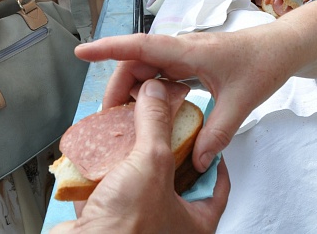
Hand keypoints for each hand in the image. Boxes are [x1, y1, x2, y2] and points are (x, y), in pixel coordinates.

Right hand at [50, 79, 230, 233]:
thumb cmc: (126, 230)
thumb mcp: (150, 164)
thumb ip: (155, 125)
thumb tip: (156, 95)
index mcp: (196, 222)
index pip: (216, 183)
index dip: (210, 155)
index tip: (203, 136)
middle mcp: (170, 227)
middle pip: (174, 179)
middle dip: (164, 152)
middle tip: (164, 130)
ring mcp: (138, 227)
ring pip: (140, 185)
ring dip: (131, 161)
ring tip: (131, 135)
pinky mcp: (108, 224)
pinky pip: (110, 194)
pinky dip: (104, 175)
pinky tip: (101, 155)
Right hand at [75, 29, 296, 173]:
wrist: (284, 48)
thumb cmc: (264, 64)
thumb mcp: (242, 102)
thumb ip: (218, 132)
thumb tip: (197, 161)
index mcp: (190, 51)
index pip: (141, 46)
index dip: (109, 48)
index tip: (81, 52)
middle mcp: (183, 50)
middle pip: (137, 63)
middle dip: (117, 87)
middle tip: (107, 119)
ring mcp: (186, 57)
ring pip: (147, 71)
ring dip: (132, 92)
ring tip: (123, 121)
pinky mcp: (191, 65)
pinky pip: (161, 77)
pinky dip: (149, 93)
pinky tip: (149, 115)